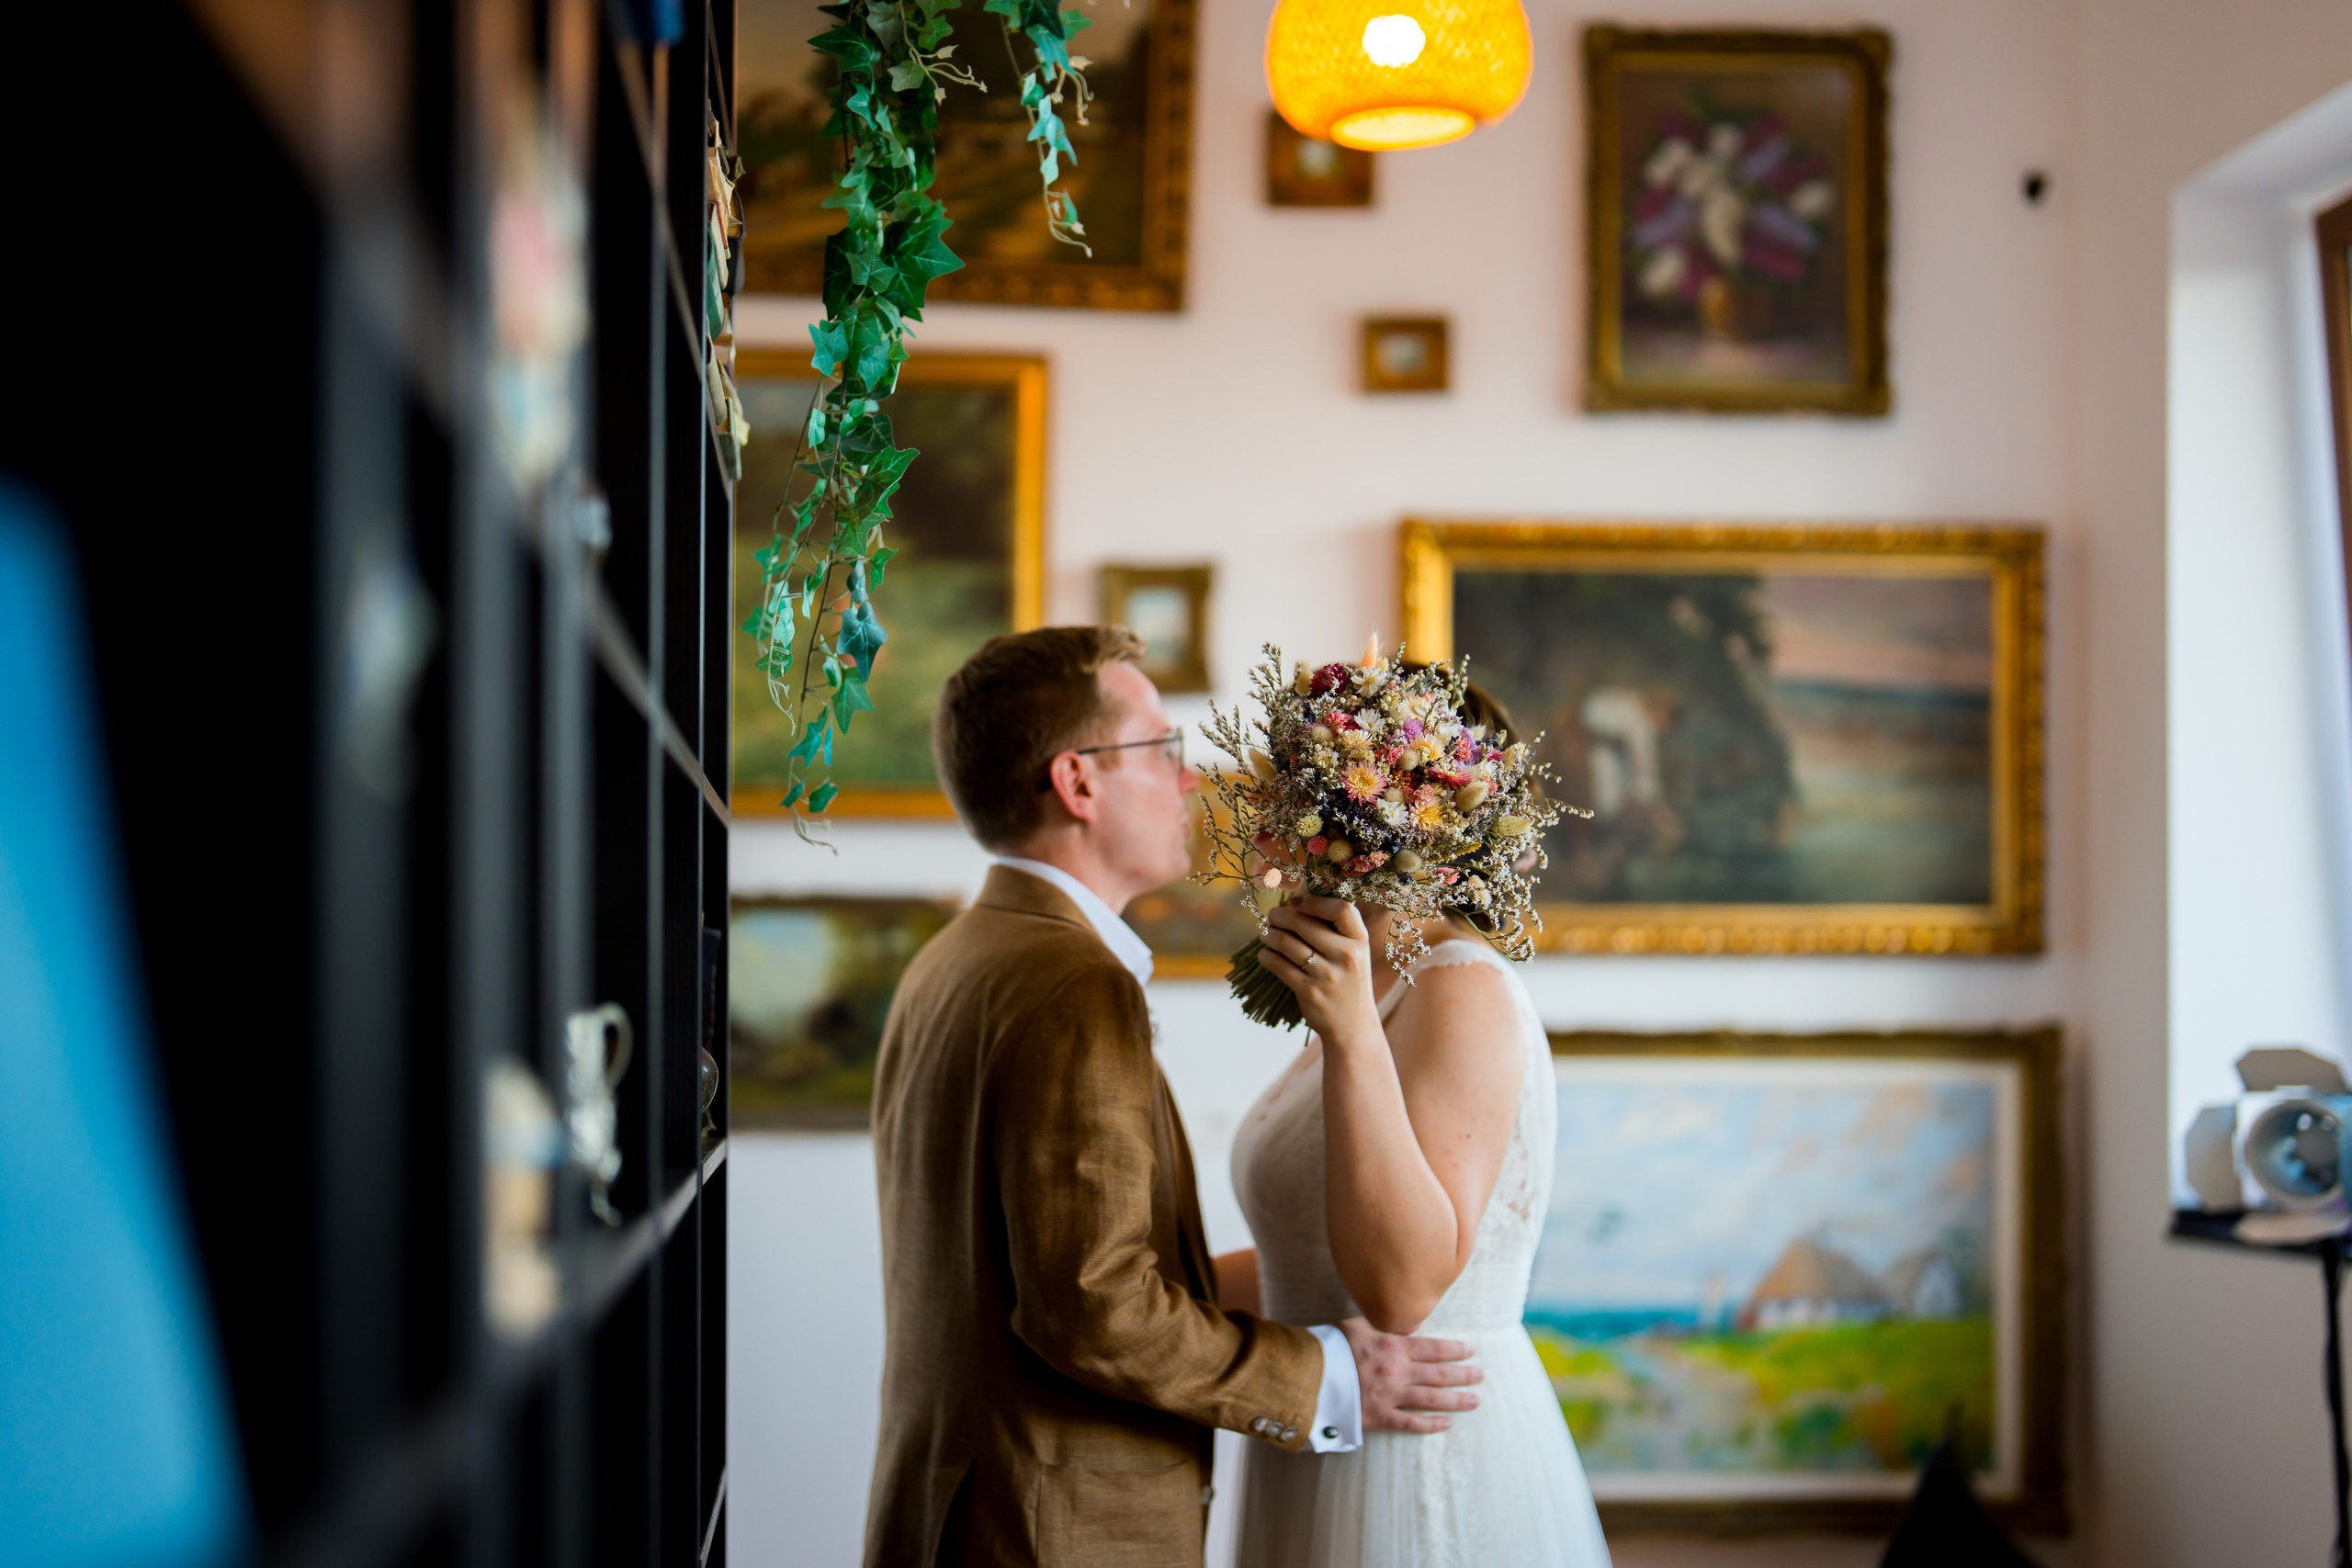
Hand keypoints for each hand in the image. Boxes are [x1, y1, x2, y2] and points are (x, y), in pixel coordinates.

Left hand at [1256, 895, 1381, 1047]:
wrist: (1353, 1024)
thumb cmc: (1348, 980)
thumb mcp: (1353, 952)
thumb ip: (1334, 929)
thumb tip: (1295, 901)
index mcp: (1359, 940)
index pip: (1341, 908)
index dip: (1313, 900)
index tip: (1296, 901)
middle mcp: (1346, 955)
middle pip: (1303, 922)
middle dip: (1279, 916)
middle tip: (1271, 918)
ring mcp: (1328, 975)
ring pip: (1287, 943)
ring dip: (1269, 935)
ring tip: (1265, 934)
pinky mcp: (1309, 991)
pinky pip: (1279, 965)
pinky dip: (1266, 956)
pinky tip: (1265, 954)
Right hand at [1339, 1316, 1480, 1433]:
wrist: (1304, 1374)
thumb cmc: (1330, 1345)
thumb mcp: (1360, 1324)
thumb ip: (1389, 1326)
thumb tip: (1414, 1324)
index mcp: (1394, 1347)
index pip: (1433, 1348)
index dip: (1455, 1350)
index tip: (1471, 1351)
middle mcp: (1397, 1372)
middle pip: (1439, 1374)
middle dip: (1462, 1375)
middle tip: (1480, 1376)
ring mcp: (1389, 1397)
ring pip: (1431, 1399)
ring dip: (1455, 1400)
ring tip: (1474, 1401)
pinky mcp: (1378, 1417)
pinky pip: (1410, 1424)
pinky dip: (1430, 1425)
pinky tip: (1446, 1425)